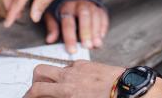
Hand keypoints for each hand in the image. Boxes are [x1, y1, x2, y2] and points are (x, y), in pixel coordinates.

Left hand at [24, 61, 161, 97]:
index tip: (49, 87)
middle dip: (34, 83)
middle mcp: (69, 75)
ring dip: (32, 94)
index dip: (51, 80)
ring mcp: (67, 88)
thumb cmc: (120, 83)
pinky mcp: (69, 97)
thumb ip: (86, 73)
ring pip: (37, 88)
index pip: (57, 70)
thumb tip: (78, 78)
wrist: (129, 89)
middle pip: (40, 72)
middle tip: (33, 94)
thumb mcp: (101, 72)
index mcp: (79, 66)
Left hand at [43, 0, 108, 53]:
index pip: (68, 22)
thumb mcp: (52, 15)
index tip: (72, 50)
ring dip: (96, 31)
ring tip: (97, 45)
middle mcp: (79, 3)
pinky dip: (103, 27)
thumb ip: (52, 27)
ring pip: (95, 16)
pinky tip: (101, 37)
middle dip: (86, 32)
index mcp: (66, 6)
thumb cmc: (61, 9)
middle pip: (84, 17)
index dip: (70, 37)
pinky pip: (103, 16)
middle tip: (87, 46)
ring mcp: (91, 4)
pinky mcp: (99, 7)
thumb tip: (49, 39)